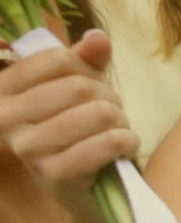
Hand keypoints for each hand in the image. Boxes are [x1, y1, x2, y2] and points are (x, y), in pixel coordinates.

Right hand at [0, 31, 135, 205]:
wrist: (77, 184)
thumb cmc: (74, 127)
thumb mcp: (75, 85)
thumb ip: (85, 59)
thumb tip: (97, 38)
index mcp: (3, 90)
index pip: (56, 60)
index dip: (86, 67)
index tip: (89, 82)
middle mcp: (6, 119)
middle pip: (79, 87)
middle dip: (107, 96)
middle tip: (109, 111)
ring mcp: (29, 148)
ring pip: (99, 113)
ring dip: (120, 119)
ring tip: (115, 129)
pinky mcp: (55, 173)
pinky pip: (108, 142)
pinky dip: (127, 140)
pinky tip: (123, 146)